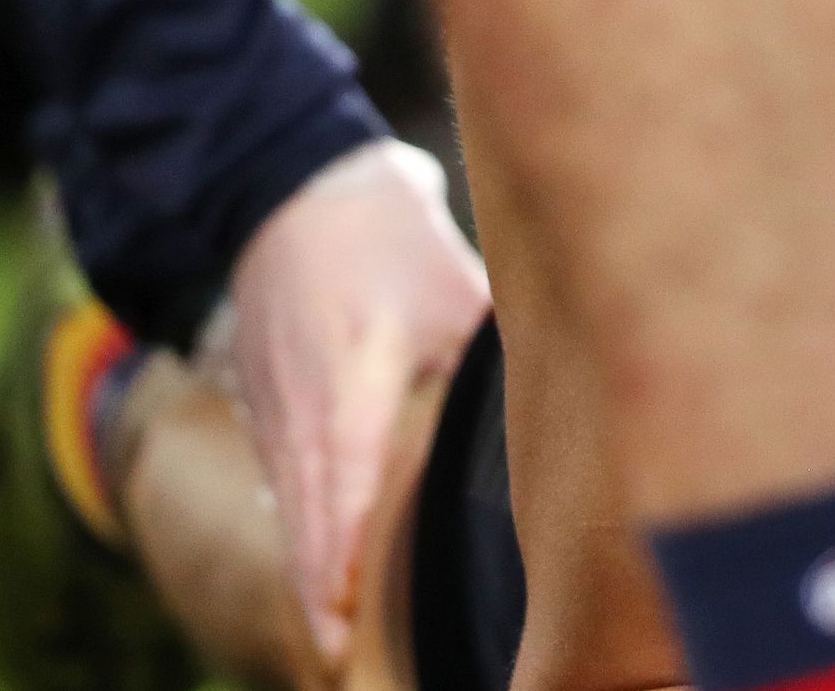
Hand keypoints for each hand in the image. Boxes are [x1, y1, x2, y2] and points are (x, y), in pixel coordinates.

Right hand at [219, 138, 490, 663]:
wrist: (287, 190)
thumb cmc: (386, 239)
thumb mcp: (456, 291)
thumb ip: (496, 356)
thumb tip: (566, 398)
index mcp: (353, 386)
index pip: (346, 492)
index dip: (344, 561)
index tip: (345, 618)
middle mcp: (303, 411)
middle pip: (310, 520)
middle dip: (322, 592)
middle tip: (337, 654)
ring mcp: (276, 410)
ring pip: (294, 506)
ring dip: (311, 568)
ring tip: (334, 634)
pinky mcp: (268, 403)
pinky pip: (285, 480)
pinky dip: (302, 526)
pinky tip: (325, 565)